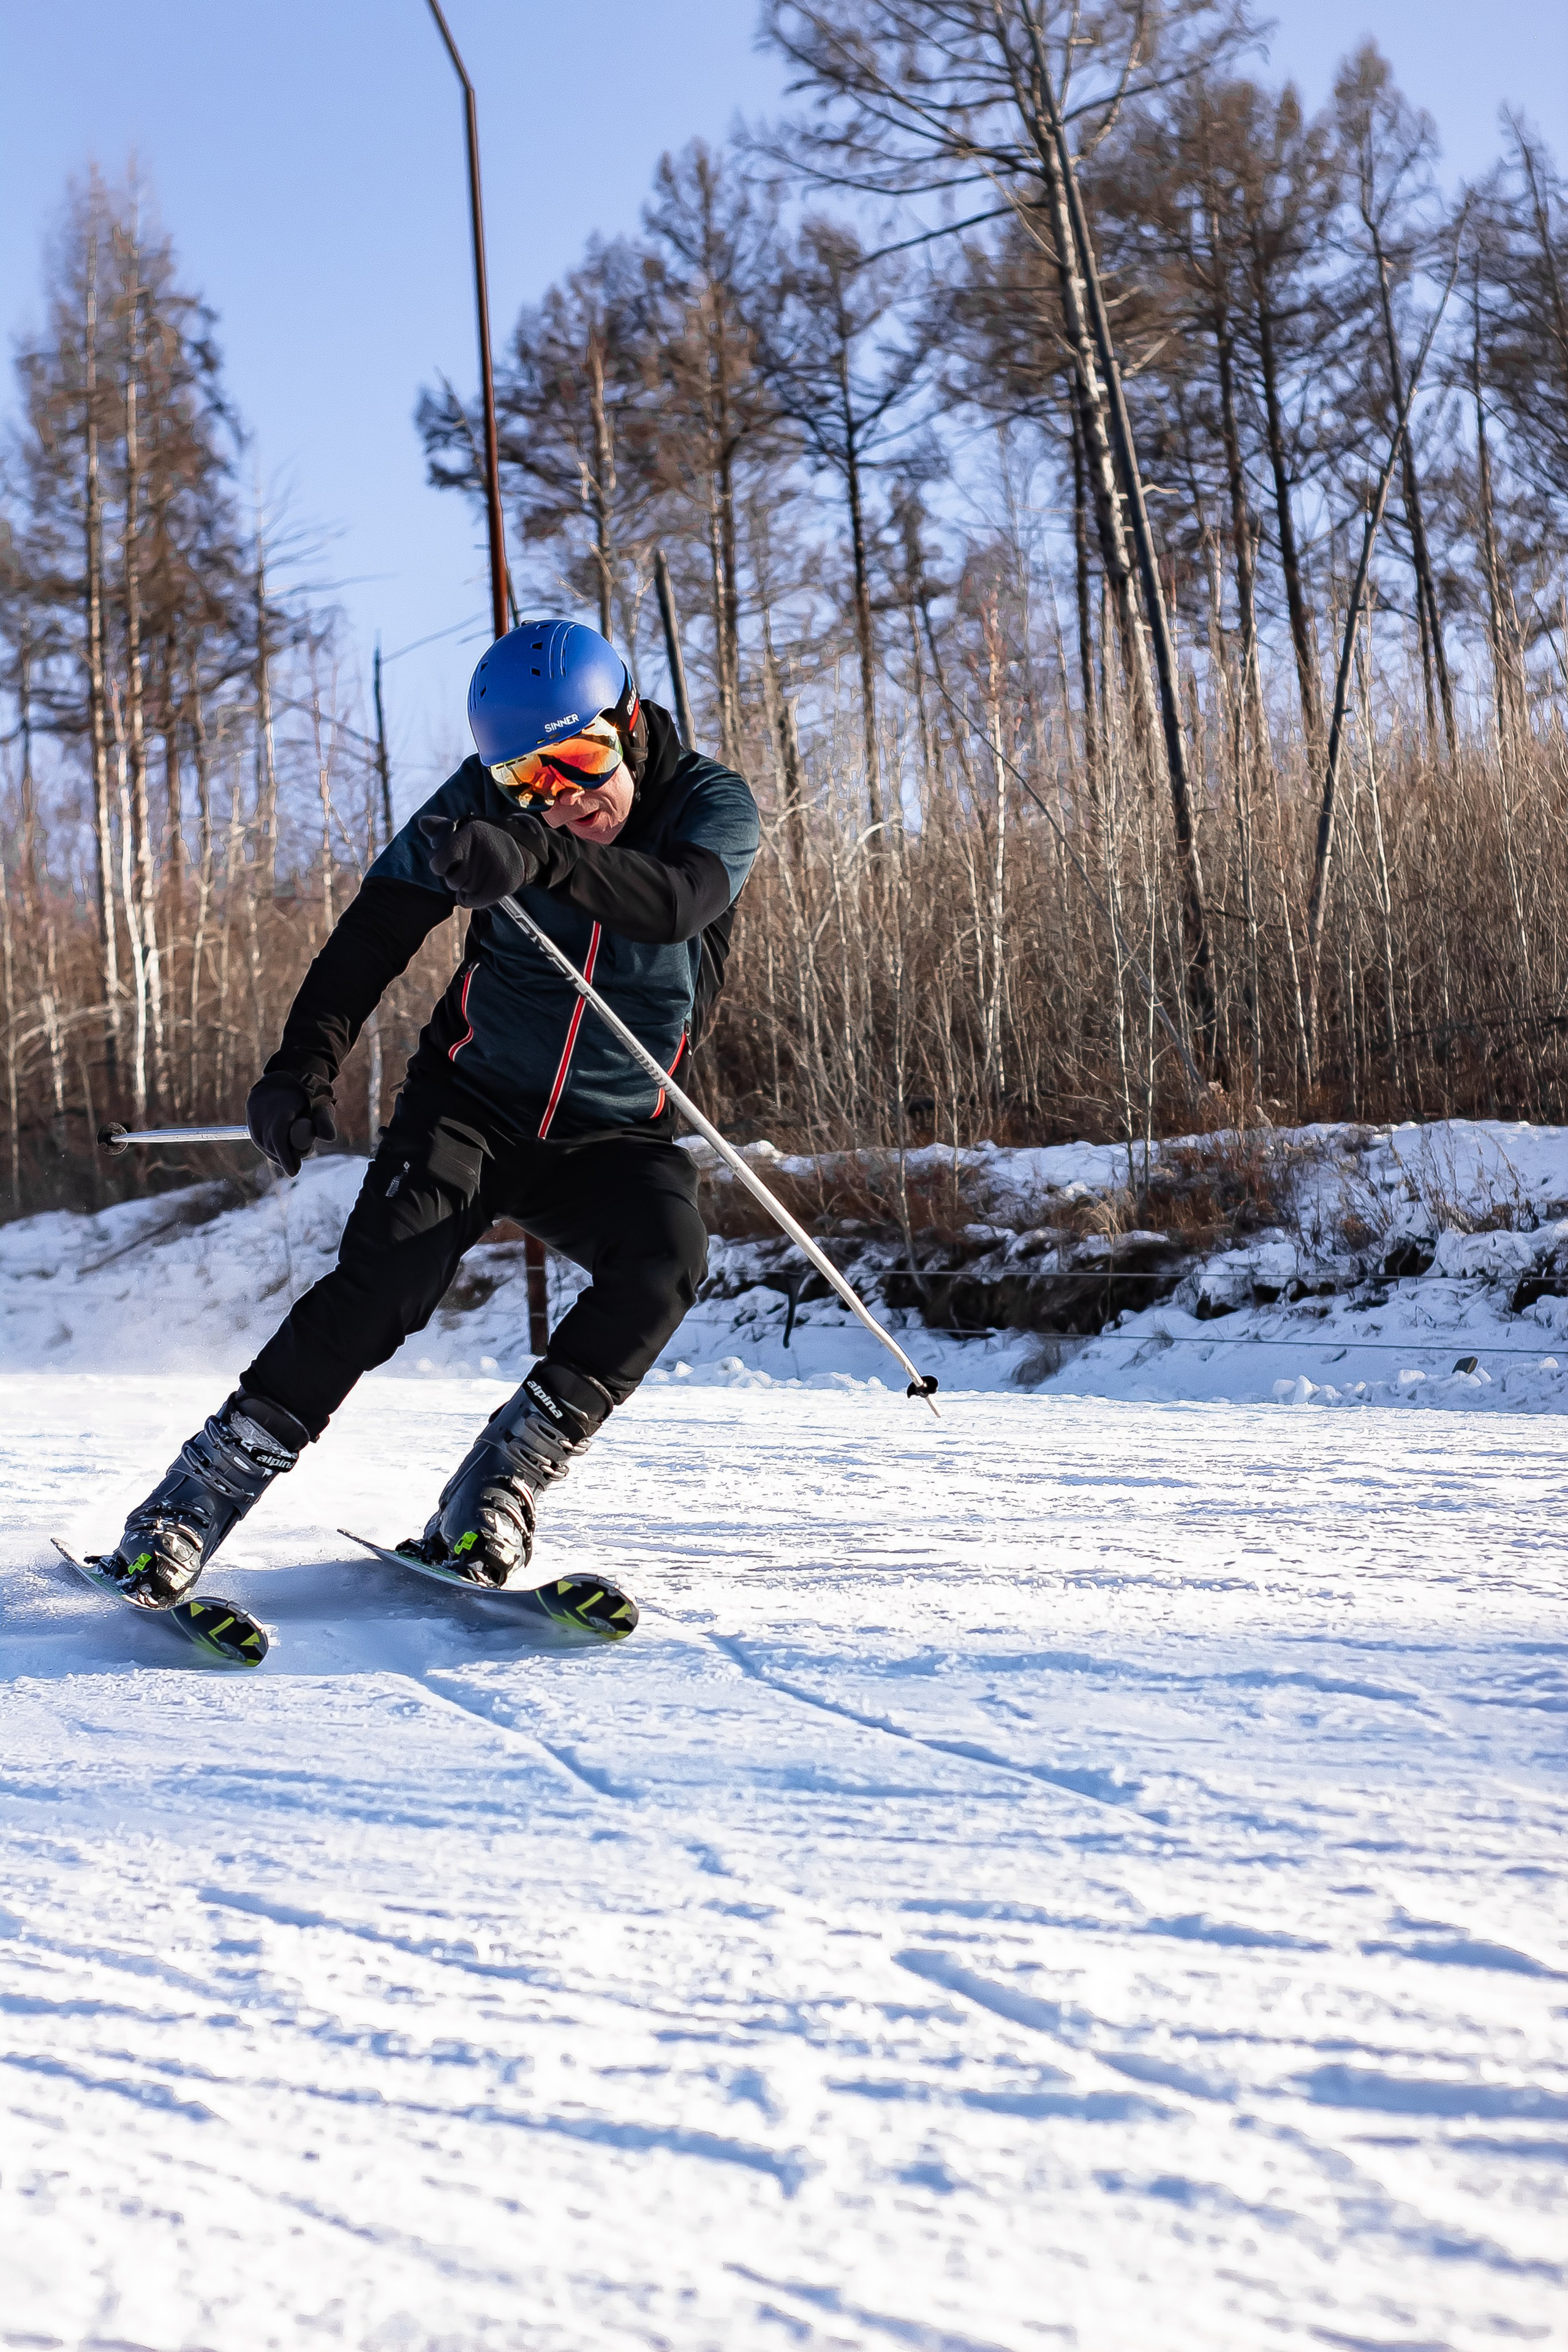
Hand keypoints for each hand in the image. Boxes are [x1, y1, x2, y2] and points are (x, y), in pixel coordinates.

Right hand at [246, 1073, 336, 1176]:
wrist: (288, 1075)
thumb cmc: (309, 1094)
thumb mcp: (321, 1106)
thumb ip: (324, 1122)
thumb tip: (330, 1138)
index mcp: (281, 1108)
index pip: (279, 1138)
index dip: (286, 1157)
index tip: (294, 1172)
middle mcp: (263, 1112)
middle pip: (272, 1145)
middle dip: (287, 1155)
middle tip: (306, 1150)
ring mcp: (254, 1114)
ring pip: (263, 1144)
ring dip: (277, 1151)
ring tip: (294, 1141)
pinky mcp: (250, 1117)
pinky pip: (258, 1138)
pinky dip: (269, 1145)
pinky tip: (282, 1143)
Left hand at [419, 813, 544, 909]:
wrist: (518, 849)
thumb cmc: (481, 841)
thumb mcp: (462, 830)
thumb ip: (440, 828)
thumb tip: (422, 823)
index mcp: (470, 834)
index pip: (438, 863)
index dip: (439, 866)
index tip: (446, 861)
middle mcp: (482, 852)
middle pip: (451, 880)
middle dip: (454, 877)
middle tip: (465, 867)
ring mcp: (493, 870)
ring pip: (462, 891)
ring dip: (465, 887)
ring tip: (475, 875)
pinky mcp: (503, 885)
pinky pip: (473, 902)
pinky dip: (471, 899)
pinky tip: (478, 888)